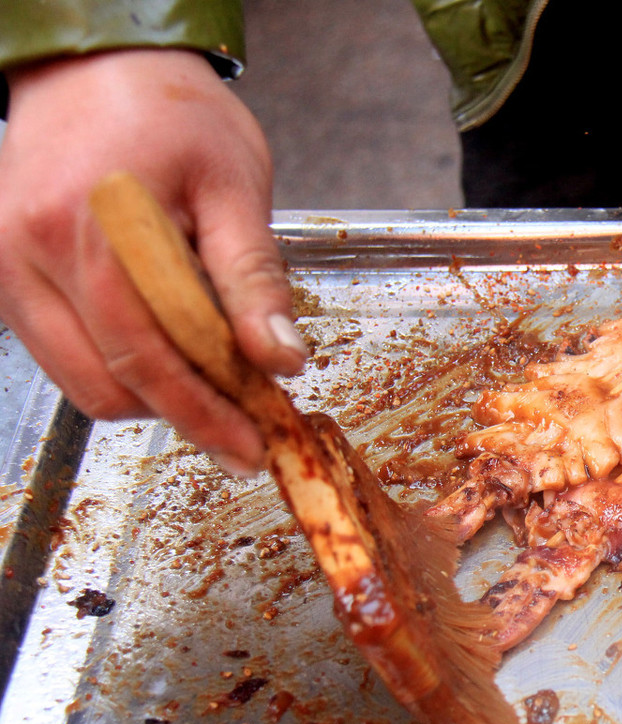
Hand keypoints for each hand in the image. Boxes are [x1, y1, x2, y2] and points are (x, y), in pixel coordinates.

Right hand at [0, 49, 305, 473]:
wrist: (101, 69)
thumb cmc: (175, 117)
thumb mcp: (235, 186)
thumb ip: (254, 277)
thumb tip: (279, 357)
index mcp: (93, 221)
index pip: (153, 350)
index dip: (209, 408)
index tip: (256, 441)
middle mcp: (30, 248)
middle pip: (109, 379)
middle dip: (185, 416)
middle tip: (245, 430)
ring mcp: (5, 265)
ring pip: (80, 380)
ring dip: (151, 399)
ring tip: (215, 392)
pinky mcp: (2, 274)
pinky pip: (61, 352)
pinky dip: (117, 369)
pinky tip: (171, 358)